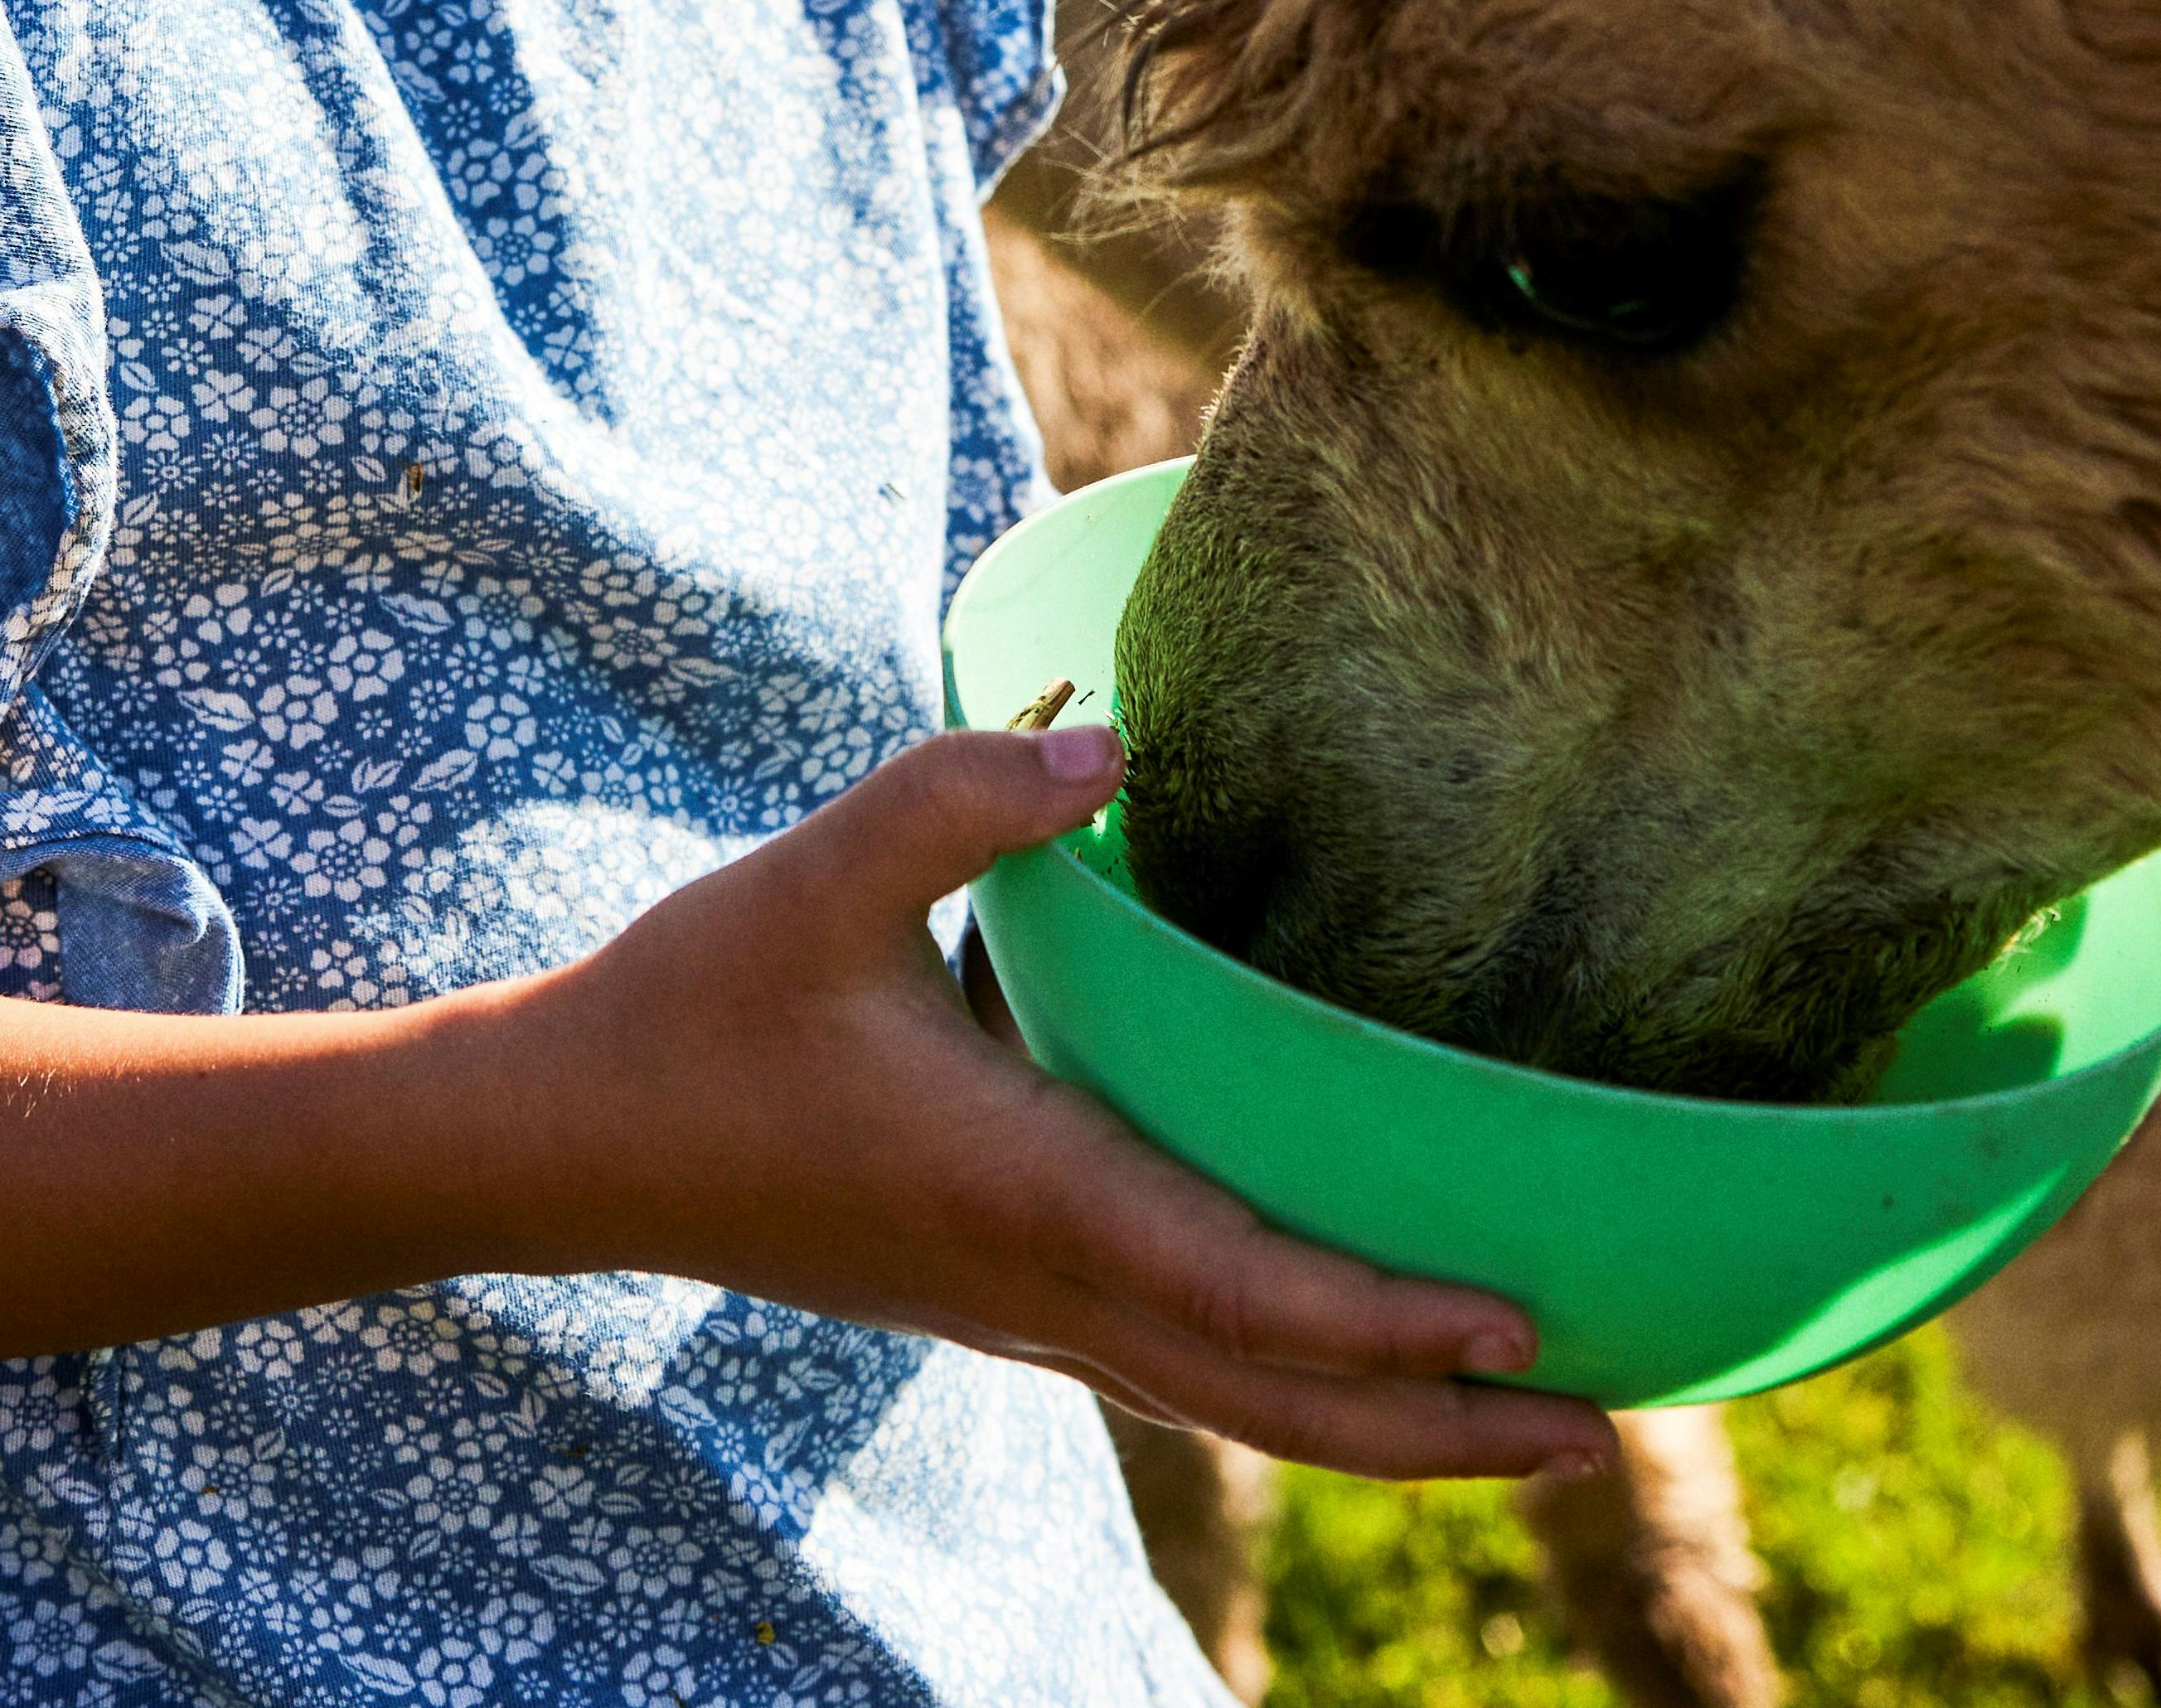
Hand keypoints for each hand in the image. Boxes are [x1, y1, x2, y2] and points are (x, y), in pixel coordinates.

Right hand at [501, 725, 1610, 1482]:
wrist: (557, 1147)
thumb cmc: (689, 1010)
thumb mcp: (818, 873)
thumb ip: (962, 790)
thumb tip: (1105, 728)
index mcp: (1022, 1186)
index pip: (1241, 1285)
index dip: (1387, 1318)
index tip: (1526, 1323)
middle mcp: (1039, 1280)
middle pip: (1273, 1398)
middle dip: (1442, 1429)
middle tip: (1603, 1431)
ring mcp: (1016, 1310)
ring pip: (1233, 1404)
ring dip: (1382, 1426)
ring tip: (1524, 1421)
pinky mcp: (994, 1299)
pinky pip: (1179, 1372)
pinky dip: (1287, 1388)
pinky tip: (1343, 1370)